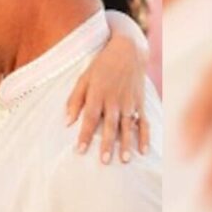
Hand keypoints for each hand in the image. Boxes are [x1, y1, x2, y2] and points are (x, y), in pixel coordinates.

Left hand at [67, 11, 149, 163]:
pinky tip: (143, 151)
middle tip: (104, 161)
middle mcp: (115, 100)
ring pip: (128, 126)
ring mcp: (130, 102)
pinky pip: (144, 122)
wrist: (128, 50)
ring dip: (127, 144)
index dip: (85, 135)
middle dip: (107, 144)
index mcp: (98, 94)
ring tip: (124, 160)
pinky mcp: (141, 102)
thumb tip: (67, 122)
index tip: (80, 150)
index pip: (90, 118)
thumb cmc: (101, 65)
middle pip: (110, 125)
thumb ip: (75, 100)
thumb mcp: (83, 78)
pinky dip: (145, 136)